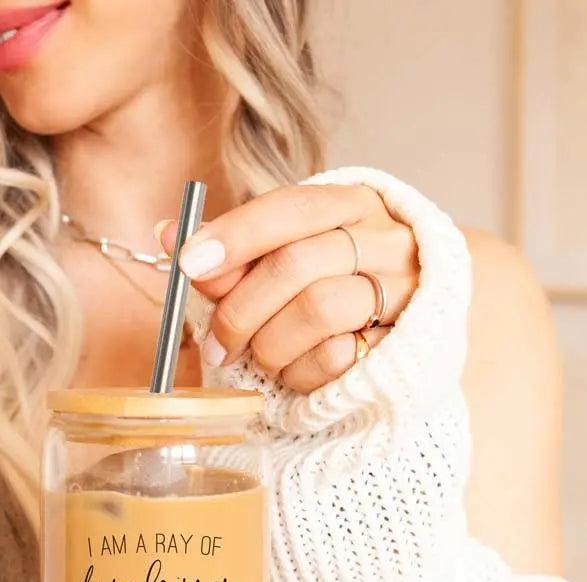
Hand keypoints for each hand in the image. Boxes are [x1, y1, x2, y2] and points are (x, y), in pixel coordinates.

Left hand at [159, 184, 419, 392]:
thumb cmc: (335, 282)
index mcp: (350, 204)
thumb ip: (234, 251)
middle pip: (296, 265)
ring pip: (317, 310)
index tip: (189, 263)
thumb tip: (167, 232)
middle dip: (241, 310)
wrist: (418, 321)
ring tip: (262, 356)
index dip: (235, 235)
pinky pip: (337, 357)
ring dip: (270, 344)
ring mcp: (401, 291)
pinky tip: (296, 370)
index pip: (289, 208)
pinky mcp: (403, 342)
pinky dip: (300, 372)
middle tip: (217, 344)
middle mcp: (383, 240)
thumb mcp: (287, 255)